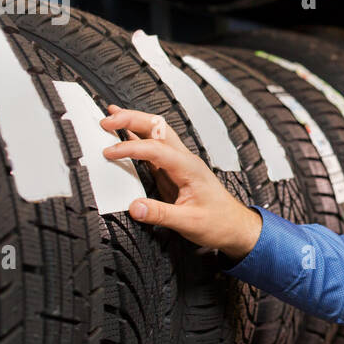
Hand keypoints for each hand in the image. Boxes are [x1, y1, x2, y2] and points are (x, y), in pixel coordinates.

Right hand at [99, 105, 260, 259]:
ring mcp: (179, 164)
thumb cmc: (219, 222)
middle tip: (107, 119)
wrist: (235, 227)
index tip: (109, 153)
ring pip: (157, 134)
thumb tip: (134, 207)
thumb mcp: (189, 222)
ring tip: (112, 116)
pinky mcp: (174, 172)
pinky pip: (154, 150)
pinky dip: (137, 140)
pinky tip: (125, 136)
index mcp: (189, 168)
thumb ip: (160, 214)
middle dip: (132, 119)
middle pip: (158, 129)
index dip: (130, 148)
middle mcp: (185, 160)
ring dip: (134, 124)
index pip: (156, 149)